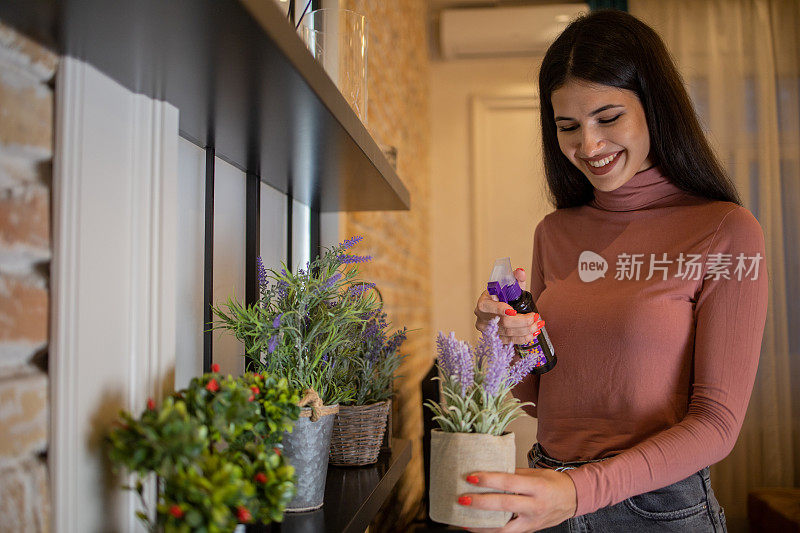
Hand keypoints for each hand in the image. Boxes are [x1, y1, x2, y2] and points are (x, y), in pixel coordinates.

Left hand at [459, 468, 576, 531]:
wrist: (573, 499)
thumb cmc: (553, 483)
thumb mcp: (535, 473)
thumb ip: (513, 473)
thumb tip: (488, 470)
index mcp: (537, 487)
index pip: (509, 483)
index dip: (489, 480)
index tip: (471, 477)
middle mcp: (535, 506)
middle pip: (504, 506)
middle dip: (481, 503)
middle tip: (462, 499)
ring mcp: (531, 522)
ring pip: (504, 528)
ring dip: (481, 525)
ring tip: (464, 520)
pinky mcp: (528, 531)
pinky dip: (491, 531)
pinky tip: (477, 527)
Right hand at [474, 267, 544, 344]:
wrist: (496, 310)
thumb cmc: (501, 297)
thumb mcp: (507, 286)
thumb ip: (515, 279)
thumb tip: (521, 272)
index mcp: (483, 304)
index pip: (489, 307)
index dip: (501, 310)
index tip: (514, 311)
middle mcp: (483, 319)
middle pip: (503, 323)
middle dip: (522, 321)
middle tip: (535, 317)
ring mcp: (489, 332)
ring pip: (509, 333)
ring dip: (526, 330)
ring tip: (537, 324)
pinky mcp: (496, 340)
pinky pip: (511, 341)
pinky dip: (524, 338)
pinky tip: (532, 333)